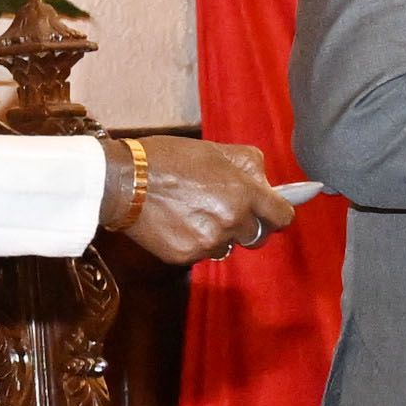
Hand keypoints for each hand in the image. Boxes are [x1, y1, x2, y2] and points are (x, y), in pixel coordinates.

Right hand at [103, 135, 301, 265]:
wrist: (124, 181)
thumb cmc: (168, 159)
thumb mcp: (215, 150)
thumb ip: (249, 165)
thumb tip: (266, 181)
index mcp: (243, 193)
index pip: (282, 217)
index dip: (278, 215)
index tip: (273, 214)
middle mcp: (231, 221)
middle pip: (256, 236)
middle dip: (247, 225)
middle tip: (225, 209)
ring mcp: (209, 242)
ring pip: (227, 245)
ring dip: (218, 233)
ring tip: (192, 211)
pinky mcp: (187, 256)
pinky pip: (201, 254)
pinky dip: (193, 241)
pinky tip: (176, 222)